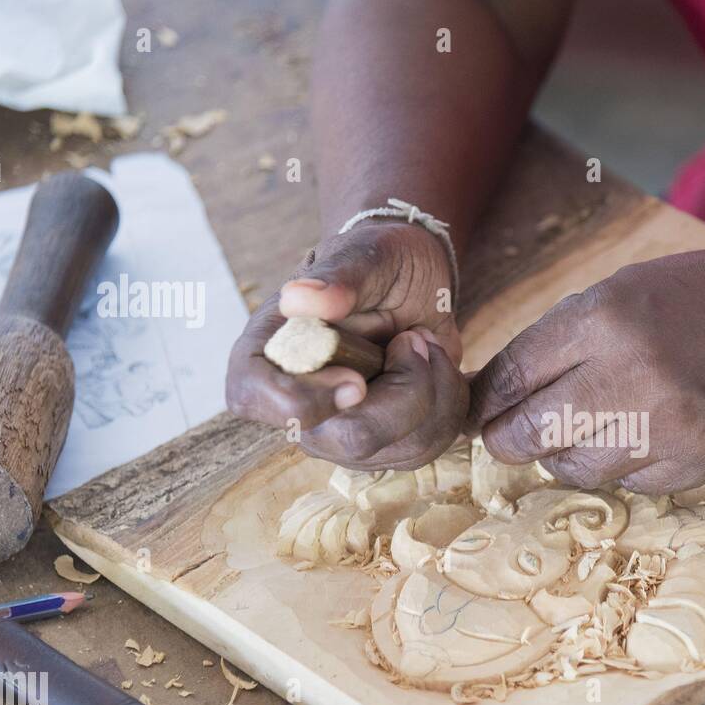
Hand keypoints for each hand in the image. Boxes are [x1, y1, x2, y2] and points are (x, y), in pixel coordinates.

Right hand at [226, 220, 467, 469]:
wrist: (413, 282)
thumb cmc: (378, 262)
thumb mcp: (365, 256)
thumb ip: (336, 277)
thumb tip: (297, 299)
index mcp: (267, 352)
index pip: (252, 399)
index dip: (306, 400)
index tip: (356, 378)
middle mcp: (298, 404)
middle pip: (349, 440)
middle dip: (405, 390)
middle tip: (413, 338)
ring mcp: (343, 431)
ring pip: (402, 448)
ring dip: (436, 388)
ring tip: (424, 341)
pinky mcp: (387, 444)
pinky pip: (430, 446)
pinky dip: (452, 402)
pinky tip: (437, 365)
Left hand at [467, 245, 704, 493]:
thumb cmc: (691, 301)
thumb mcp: (617, 291)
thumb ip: (554, 340)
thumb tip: (488, 394)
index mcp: (604, 318)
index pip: (512, 378)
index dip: (486, 402)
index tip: (481, 411)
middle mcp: (631, 374)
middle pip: (530, 434)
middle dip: (509, 438)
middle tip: (512, 434)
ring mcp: (666, 426)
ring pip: (573, 469)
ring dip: (566, 454)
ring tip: (587, 427)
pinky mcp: (693, 463)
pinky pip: (625, 484)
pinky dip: (620, 465)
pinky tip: (640, 432)